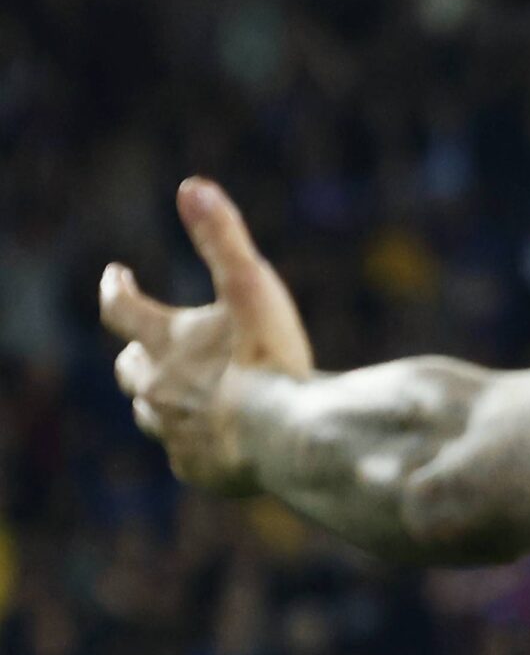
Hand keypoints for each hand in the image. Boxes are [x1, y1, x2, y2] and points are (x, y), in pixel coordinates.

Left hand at [100, 178, 314, 493]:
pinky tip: (216, 442)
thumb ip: (222, 238)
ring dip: (161, 400)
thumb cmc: (271, 361)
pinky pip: (185, 455)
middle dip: (137, 353)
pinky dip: (195, 443)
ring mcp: (174, 433)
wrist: (289, 439)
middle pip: (130, 368)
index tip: (116, 275)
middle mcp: (158, 388)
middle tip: (143, 345)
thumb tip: (192, 186)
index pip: (121, 308)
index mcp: (167, 341)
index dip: (116, 288)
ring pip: (151, 414)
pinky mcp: (195, 468)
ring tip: (182, 397)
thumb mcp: (251, 288)